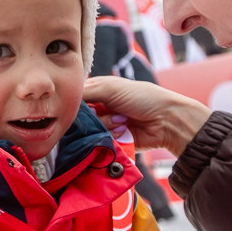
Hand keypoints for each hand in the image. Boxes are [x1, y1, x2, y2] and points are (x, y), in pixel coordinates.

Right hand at [83, 76, 211, 155]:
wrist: (166, 120)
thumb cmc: (143, 97)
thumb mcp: (110, 87)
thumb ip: (85, 92)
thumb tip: (65, 100)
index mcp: (99, 91)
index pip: (77, 98)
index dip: (77, 103)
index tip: (85, 106)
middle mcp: (101, 108)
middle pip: (82, 117)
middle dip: (94, 116)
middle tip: (106, 112)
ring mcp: (106, 125)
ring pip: (91, 131)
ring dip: (106, 126)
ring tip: (122, 121)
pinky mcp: (113, 142)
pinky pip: (100, 143)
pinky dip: (111, 137)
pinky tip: (123, 131)